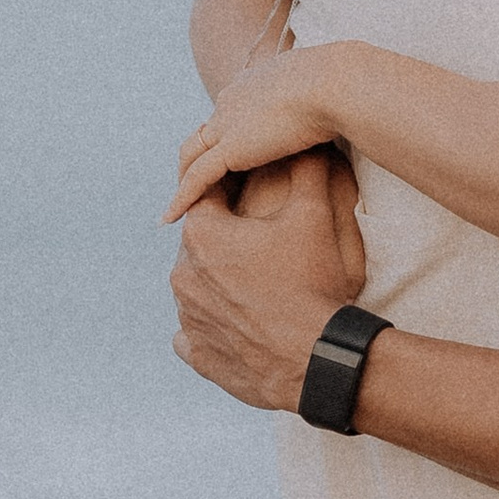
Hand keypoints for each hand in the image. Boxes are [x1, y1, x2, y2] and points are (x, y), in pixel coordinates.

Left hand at [163, 45, 348, 221]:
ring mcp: (227, 123)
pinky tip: (171, 216)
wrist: (337, 84)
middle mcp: (232, 100)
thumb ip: (322, 107)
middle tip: (200, 186)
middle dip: (200, 158)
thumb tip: (340, 115)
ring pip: (193, 155)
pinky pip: (197, 178)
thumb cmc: (345, 89)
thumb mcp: (328, 95)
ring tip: (183, 204)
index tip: (233, 157)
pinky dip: (183, 197)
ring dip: (186, 179)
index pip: (230, 113)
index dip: (227, 135)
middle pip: (205, 133)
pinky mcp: (230, 147)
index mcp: (254, 84)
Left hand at [171, 151, 369, 417]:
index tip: (254, 193)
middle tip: (262, 244)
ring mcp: (187, 317)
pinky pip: (193, 334)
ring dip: (218, 282)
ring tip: (256, 285)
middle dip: (227, 239)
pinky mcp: (197, 353)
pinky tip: (236, 324)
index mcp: (203, 234)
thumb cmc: (313, 283)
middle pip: (201, 243)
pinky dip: (211, 326)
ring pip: (196, 287)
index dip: (235, 191)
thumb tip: (307, 140)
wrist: (316, 358)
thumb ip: (307, 171)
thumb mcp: (315, 217)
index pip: (209, 196)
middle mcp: (182, 274)